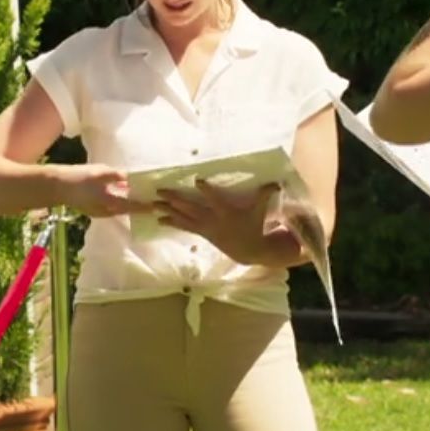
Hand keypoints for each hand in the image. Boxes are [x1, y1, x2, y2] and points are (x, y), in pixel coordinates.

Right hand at [55, 164, 151, 217]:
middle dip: (136, 207)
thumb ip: (117, 175)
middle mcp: (105, 211)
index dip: (143, 206)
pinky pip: (109, 209)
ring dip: (127, 206)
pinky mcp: (91, 210)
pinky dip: (117, 204)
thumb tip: (131, 178)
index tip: (155, 206)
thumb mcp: (101, 172)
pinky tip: (118, 196)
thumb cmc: (79, 177)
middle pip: (125, 210)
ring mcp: (97, 212)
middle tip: (148, 201)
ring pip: (117, 210)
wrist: (56, 186)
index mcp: (109, 202)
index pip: (131, 206)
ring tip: (136, 198)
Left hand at [156, 180, 280, 262]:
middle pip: (191, 208)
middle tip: (160, 192)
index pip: (215, 199)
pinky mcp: (201, 233)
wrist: (247, 250)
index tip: (197, 180)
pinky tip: (158, 219)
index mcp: (226, 213)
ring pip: (183, 218)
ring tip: (153, 205)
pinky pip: (183, 227)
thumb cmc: (253, 226)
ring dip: (167, 211)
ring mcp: (205, 228)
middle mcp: (212, 220)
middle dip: (175, 200)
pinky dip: (171, 222)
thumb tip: (276, 181)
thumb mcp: (260, 210)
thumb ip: (265, 194)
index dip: (207, 190)